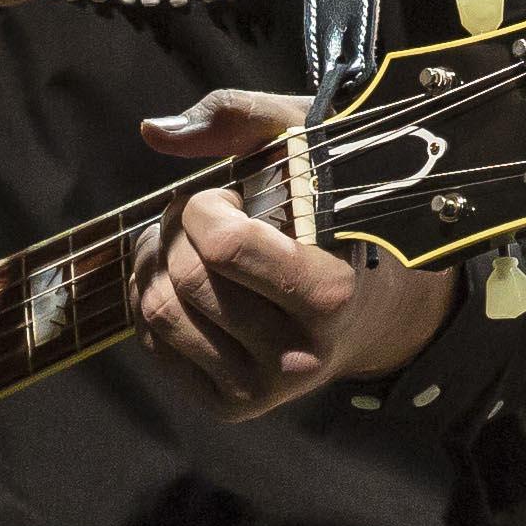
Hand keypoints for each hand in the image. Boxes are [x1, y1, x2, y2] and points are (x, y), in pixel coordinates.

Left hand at [129, 88, 455, 417]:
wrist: (373, 308)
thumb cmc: (335, 214)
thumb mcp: (311, 149)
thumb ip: (241, 118)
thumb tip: (154, 131)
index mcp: (331, 293)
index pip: (225, 246)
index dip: (206, 205)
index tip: (226, 195)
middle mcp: (300, 356)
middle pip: (186, 277)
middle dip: (178, 229)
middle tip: (205, 215)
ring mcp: (264, 390)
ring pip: (159, 312)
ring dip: (156, 262)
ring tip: (187, 244)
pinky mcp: (231, 407)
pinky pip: (153, 344)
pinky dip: (152, 300)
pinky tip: (186, 282)